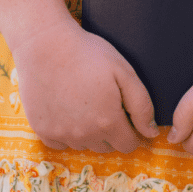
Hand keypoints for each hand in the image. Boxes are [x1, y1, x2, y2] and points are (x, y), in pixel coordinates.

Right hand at [12, 18, 161, 152]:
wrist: (44, 44)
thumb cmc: (88, 54)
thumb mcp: (124, 72)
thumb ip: (141, 105)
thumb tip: (150, 132)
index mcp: (108, 122)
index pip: (129, 145)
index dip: (132, 131)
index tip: (126, 115)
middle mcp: (85, 135)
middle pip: (106, 146)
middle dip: (110, 131)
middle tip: (104, 104)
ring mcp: (61, 134)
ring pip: (84, 145)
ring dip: (88, 132)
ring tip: (84, 103)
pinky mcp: (42, 129)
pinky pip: (60, 143)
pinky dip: (65, 132)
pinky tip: (65, 110)